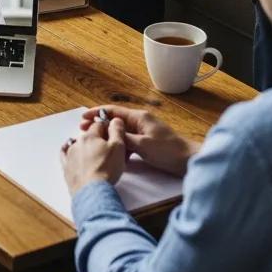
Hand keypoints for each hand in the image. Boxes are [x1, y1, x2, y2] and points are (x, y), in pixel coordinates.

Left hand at [60, 117, 126, 193]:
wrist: (93, 192)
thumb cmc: (106, 170)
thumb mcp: (118, 147)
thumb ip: (117, 131)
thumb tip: (115, 120)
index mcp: (90, 136)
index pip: (98, 125)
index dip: (107, 128)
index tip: (113, 133)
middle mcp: (77, 143)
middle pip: (88, 136)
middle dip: (97, 139)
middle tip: (107, 149)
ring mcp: (70, 155)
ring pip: (77, 144)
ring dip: (85, 147)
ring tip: (94, 155)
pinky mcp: (67, 168)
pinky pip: (64, 155)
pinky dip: (67, 151)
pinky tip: (69, 151)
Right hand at [80, 106, 197, 176]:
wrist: (189, 160)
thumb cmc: (168, 151)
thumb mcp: (143, 145)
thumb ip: (124, 138)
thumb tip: (109, 132)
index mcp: (139, 117)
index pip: (113, 111)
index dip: (97, 113)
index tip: (83, 117)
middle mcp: (140, 121)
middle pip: (115, 121)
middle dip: (100, 126)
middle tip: (84, 131)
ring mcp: (144, 131)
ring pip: (121, 132)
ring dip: (110, 138)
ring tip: (98, 144)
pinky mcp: (148, 141)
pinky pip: (129, 141)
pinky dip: (121, 146)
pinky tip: (114, 154)